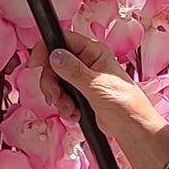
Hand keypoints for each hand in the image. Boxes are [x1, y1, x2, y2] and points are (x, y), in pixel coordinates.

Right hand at [37, 30, 168, 168]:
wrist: (132, 128)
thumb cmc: (125, 104)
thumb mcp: (96, 86)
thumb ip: (73, 71)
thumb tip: (55, 55)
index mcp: (94, 52)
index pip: (63, 40)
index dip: (46, 50)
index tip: (36, 64)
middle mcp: (87, 61)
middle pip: (53, 63)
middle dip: (51, 83)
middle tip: (55, 97)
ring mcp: (82, 78)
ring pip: (55, 81)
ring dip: (58, 97)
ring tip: (69, 109)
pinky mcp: (80, 93)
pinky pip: (61, 95)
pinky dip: (63, 106)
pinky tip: (73, 113)